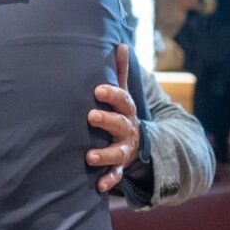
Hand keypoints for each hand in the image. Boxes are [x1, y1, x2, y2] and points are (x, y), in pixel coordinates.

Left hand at [87, 44, 140, 192]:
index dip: (112, 94)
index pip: (122, 100)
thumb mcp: (123, 93)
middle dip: (106, 120)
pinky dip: (108, 180)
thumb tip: (120, 44)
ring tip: (89, 156)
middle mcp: (127, 129)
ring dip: (104, 154)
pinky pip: (116, 175)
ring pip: (116, 152)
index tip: (98, 90)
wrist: (140, 143)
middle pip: (120, 124)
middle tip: (90, 116)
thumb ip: (120, 72)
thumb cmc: (122, 113)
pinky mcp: (120, 166)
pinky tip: (98, 186)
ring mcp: (124, 149)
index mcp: (126, 110)